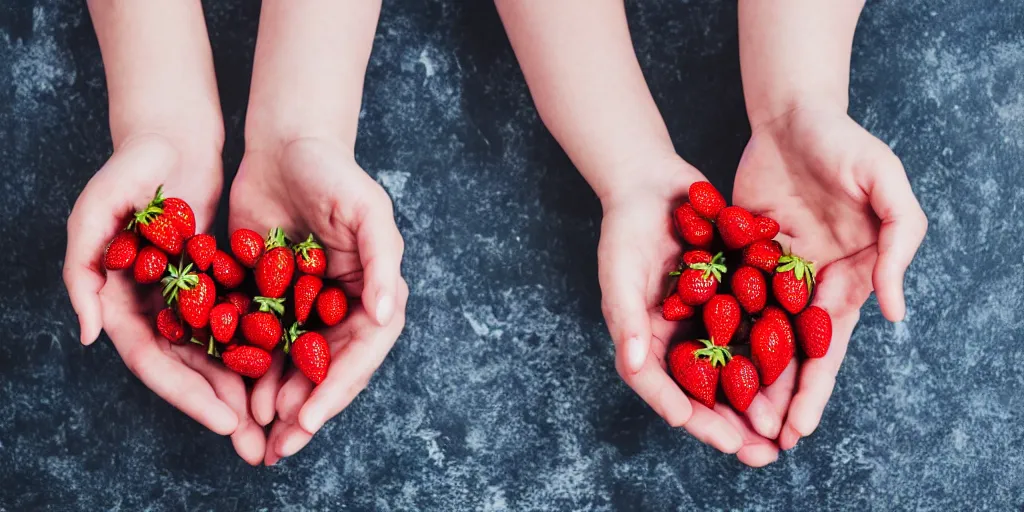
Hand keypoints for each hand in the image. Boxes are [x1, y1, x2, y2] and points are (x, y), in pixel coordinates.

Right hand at [63, 134, 265, 464]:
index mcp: (117, 303)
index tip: (221, 419)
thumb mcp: (94, 212)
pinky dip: (256, 349)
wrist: (172, 138)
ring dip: (239, 388)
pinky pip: (237, 325)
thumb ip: (82, 271)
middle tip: (253, 439)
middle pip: (185, 370)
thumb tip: (87, 334)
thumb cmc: (130, 171)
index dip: (184, 394)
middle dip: (217, 405)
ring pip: (214, 355)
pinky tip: (286, 370)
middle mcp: (151, 309)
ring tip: (272, 419)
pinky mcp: (215, 284)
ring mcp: (184, 299)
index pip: (152, 362)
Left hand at [229, 138, 406, 464]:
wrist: (284, 147)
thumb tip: (387, 316)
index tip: (310, 417)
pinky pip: (265, 344)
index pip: (364, 350)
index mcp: (375, 290)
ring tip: (257, 429)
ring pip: (298, 365)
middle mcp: (346, 305)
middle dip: (308, 408)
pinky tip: (237, 394)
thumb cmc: (333, 172)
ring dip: (281, 399)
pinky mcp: (273, 300)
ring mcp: (309, 307)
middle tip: (281, 444)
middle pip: (332, 369)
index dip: (339, 387)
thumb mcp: (367, 208)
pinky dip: (253, 371)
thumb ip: (384, 260)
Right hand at [598, 155, 788, 466]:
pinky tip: (802, 370)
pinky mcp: (730, 298)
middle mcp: (675, 339)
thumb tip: (632, 366)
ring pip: (733, 371)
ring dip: (757, 400)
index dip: (695, 418)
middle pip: (704, 392)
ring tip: (786, 429)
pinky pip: (754, 332)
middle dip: (733, 424)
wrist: (652, 182)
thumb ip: (624, 318)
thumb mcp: (619, 270)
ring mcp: (704, 321)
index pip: (666, 390)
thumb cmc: (625, 227)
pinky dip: (774, 354)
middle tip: (764, 454)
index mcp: (644, 341)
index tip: (724, 440)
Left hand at [733, 107, 926, 448]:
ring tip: (725, 414)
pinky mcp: (740, 257)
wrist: (791, 114)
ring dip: (743, 375)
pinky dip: (715, 331)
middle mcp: (810, 284)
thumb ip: (900, 242)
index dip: (815, 388)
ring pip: (755, 335)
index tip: (799, 427)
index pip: (830, 346)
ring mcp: (773, 273)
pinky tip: (696, 363)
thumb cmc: (846, 143)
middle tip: (758, 440)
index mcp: (849, 277)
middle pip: (790, 352)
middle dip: (776, 396)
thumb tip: (897, 313)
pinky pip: (725, 300)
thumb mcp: (886, 183)